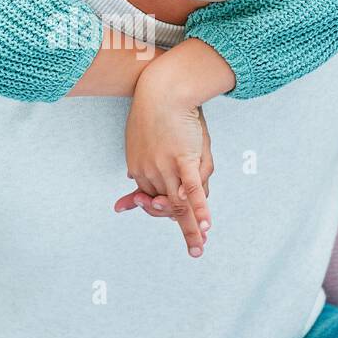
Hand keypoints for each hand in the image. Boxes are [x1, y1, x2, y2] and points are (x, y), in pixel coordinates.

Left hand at [115, 77, 213, 256]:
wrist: (162, 89)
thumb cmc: (154, 111)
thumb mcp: (142, 139)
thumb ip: (141, 163)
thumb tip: (132, 181)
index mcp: (140, 169)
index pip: (151, 198)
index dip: (158, 210)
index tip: (165, 222)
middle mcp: (151, 173)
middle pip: (164, 205)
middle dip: (175, 221)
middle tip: (194, 243)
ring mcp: (168, 168)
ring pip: (178, 204)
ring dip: (190, 228)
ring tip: (197, 248)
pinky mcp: (185, 159)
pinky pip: (192, 189)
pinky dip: (199, 208)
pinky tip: (205, 225)